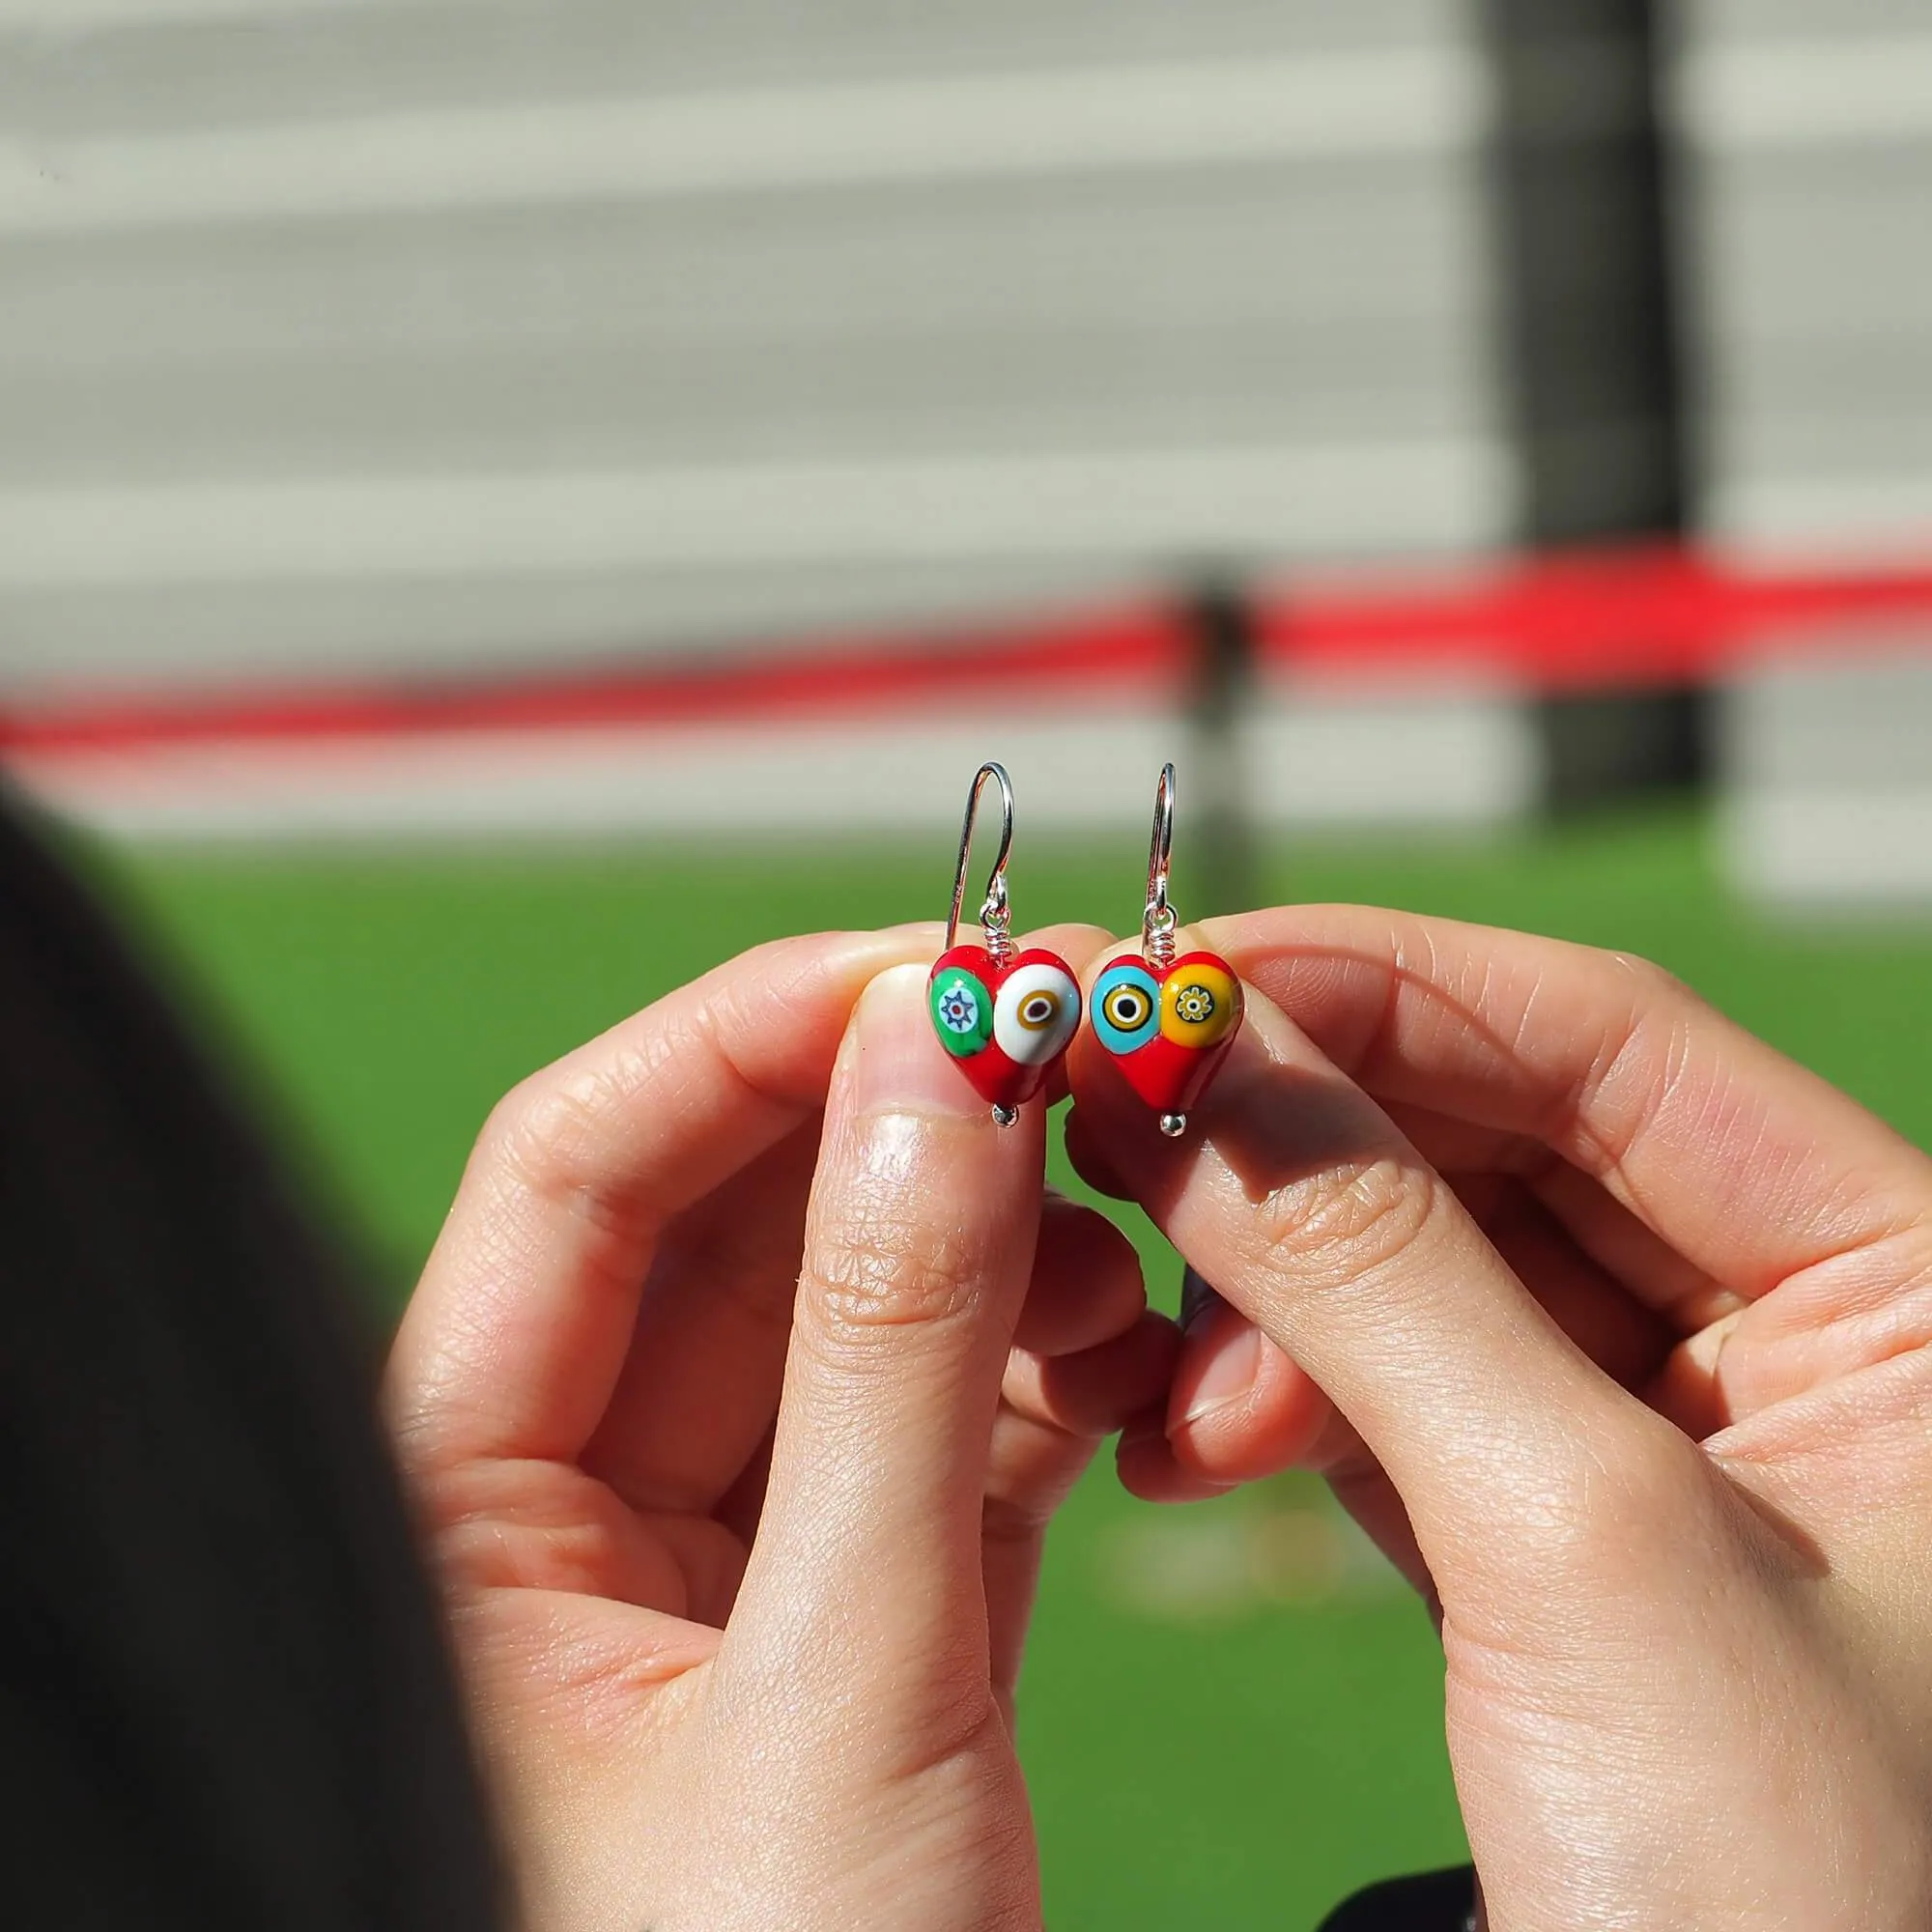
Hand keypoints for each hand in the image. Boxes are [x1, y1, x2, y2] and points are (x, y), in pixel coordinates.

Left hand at [389, 929, 1172, 1930]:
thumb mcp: (840, 1687)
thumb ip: (896, 1353)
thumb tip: (943, 1060)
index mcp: (462, 1508)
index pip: (581, 1169)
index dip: (755, 1034)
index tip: (939, 963)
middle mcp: (574, 1507)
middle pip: (729, 1215)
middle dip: (902, 1113)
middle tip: (1072, 1037)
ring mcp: (723, 1549)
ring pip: (848, 1302)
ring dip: (993, 1234)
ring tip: (1126, 1220)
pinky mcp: (854, 1602)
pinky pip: (932, 1410)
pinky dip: (1038, 1359)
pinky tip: (1125, 1337)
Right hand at [1067, 909, 1931, 1930]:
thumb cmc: (1802, 1914)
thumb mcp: (1583, 1551)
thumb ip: (1381, 1273)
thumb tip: (1198, 1061)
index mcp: (1911, 1289)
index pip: (1610, 1039)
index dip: (1377, 982)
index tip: (1176, 972)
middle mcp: (1801, 1337)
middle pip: (1501, 1135)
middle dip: (1297, 1139)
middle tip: (1111, 1120)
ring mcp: (1671, 1442)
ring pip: (1427, 1264)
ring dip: (1268, 1292)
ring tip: (1166, 1383)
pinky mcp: (1560, 1542)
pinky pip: (1397, 1392)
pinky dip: (1277, 1396)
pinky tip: (1191, 1433)